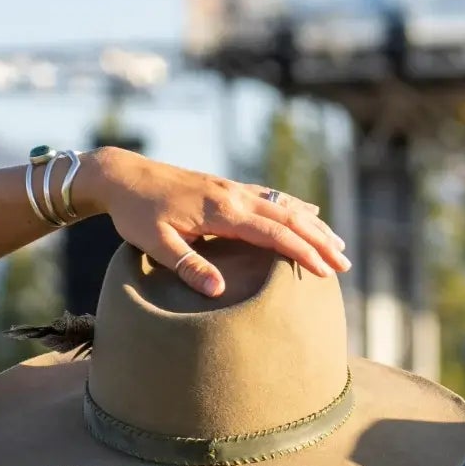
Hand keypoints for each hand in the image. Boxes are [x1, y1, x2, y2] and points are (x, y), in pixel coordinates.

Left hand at [76, 147, 349, 296]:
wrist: (119, 175)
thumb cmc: (135, 212)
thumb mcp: (155, 243)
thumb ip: (188, 265)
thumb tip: (218, 290)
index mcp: (222, 211)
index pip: (274, 234)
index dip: (302, 253)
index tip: (325, 272)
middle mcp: (234, 196)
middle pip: (289, 219)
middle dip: (320, 242)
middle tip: (345, 265)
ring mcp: (233, 189)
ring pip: (284, 206)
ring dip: (314, 226)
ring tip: (339, 245)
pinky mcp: (227, 187)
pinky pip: (271, 197)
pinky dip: (295, 207)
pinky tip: (309, 214)